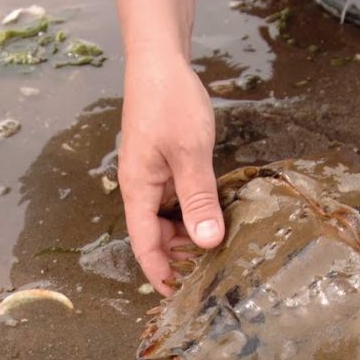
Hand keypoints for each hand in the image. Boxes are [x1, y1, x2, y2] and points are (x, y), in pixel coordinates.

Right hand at [119, 54, 222, 295]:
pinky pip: (178, 201)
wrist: (160, 61)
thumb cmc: (169, 101)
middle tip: (215, 271)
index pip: (146, 246)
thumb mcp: (189, 152)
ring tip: (221, 247)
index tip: (179, 297)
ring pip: (169, 220)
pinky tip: (218, 215)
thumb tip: (208, 242)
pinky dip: (195, 213)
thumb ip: (198, 198)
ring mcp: (153, 177)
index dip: (161, 274)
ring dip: (190, 235)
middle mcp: (142, 188)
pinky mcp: (166, 166)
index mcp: (138, 190)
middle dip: (181, 258)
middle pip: (158, 237)